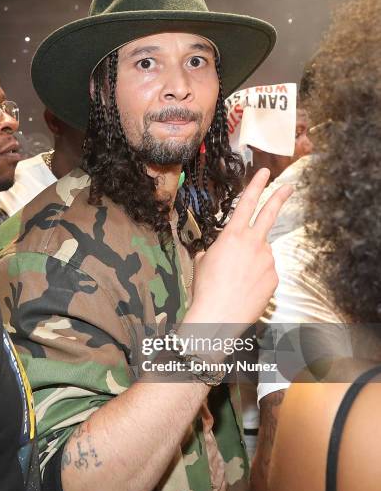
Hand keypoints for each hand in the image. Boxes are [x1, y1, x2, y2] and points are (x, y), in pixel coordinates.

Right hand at [185, 168, 291, 325]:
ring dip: (252, 261)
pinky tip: (244, 289)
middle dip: (280, 197)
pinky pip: (265, 272)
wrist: (219, 317)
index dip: (256, 185)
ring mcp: (267, 260)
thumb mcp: (201, 262)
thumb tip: (219, 251)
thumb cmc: (206, 289)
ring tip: (236, 280)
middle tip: (289, 187)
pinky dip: (256, 278)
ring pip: (262, 253)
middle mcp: (254, 243)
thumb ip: (215, 250)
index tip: (265, 173)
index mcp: (233, 235)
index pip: (247, 203)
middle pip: (270, 214)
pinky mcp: (274, 277)